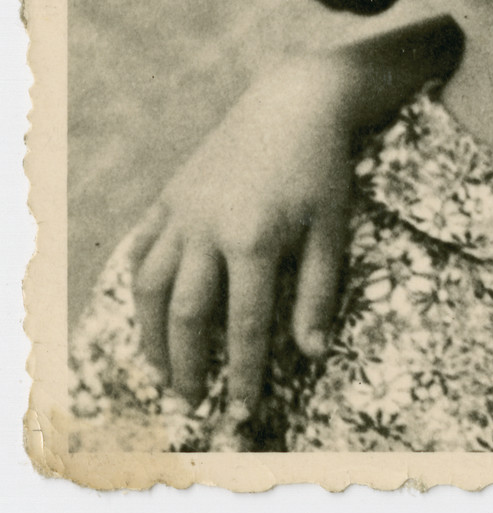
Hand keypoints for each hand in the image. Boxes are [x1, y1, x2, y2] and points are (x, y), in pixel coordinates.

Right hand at [129, 59, 357, 410]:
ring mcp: (182, 211)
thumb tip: (312, 354)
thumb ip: (317, 293)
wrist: (295, 102)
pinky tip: (148, 312)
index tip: (244, 410)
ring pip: (151, 285)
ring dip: (152, 333)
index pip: (245, 324)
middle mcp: (207, 228)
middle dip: (187, 364)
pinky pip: (143, 248)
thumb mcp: (331, 230)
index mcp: (253, 239)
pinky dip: (140, 285)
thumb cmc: (322, 170)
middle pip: (186, 314)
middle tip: (190, 402)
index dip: (244, 372)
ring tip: (162, 369)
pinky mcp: (170, 196)